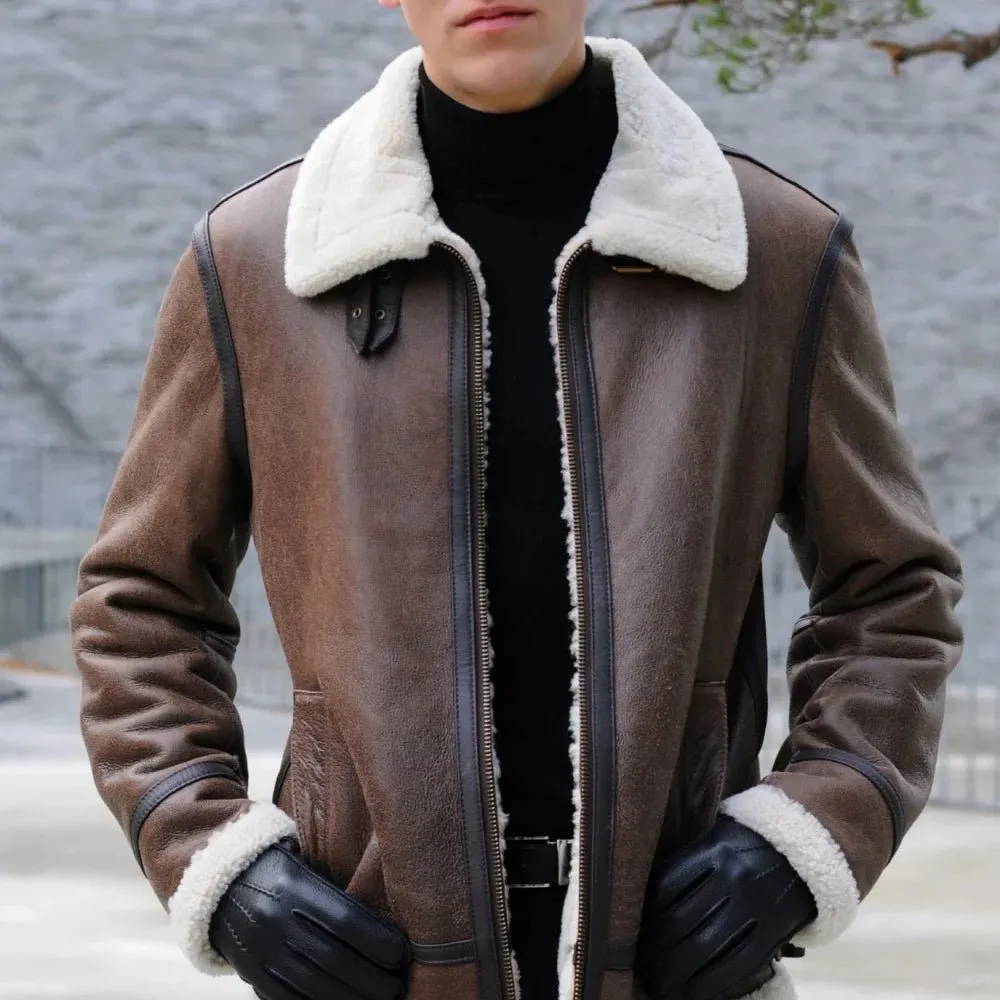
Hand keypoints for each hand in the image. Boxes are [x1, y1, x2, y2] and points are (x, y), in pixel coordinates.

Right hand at [209, 837, 409, 999]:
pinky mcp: (250, 971)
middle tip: (398, 986)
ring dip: (350, 997)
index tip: (402, 953)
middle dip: (370, 978)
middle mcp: (273, 918)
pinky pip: (285, 997)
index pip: (344, 918)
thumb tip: (380, 909)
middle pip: (332, 958)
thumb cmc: (276, 865)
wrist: (215, 882)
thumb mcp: (302, 859)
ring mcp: (259, 949)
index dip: (376, 940)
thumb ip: (332, 883)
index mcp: (292, 884)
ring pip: (311, 984)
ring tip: (378, 999)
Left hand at [635, 816, 816, 999]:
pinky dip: (713, 983)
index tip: (634, 937)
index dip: (647, 918)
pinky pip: (738, 964)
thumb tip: (648, 901)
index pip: (667, 888)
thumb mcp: (715, 840)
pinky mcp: (773, 931)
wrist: (803, 853)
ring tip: (661, 987)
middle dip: (657, 953)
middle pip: (682, 923)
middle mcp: (733, 877)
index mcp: (713, 850)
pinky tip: (694, 991)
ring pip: (707, 948)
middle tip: (643, 971)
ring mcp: (754, 906)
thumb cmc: (746, 847)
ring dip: (678, 973)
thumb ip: (687, 864)